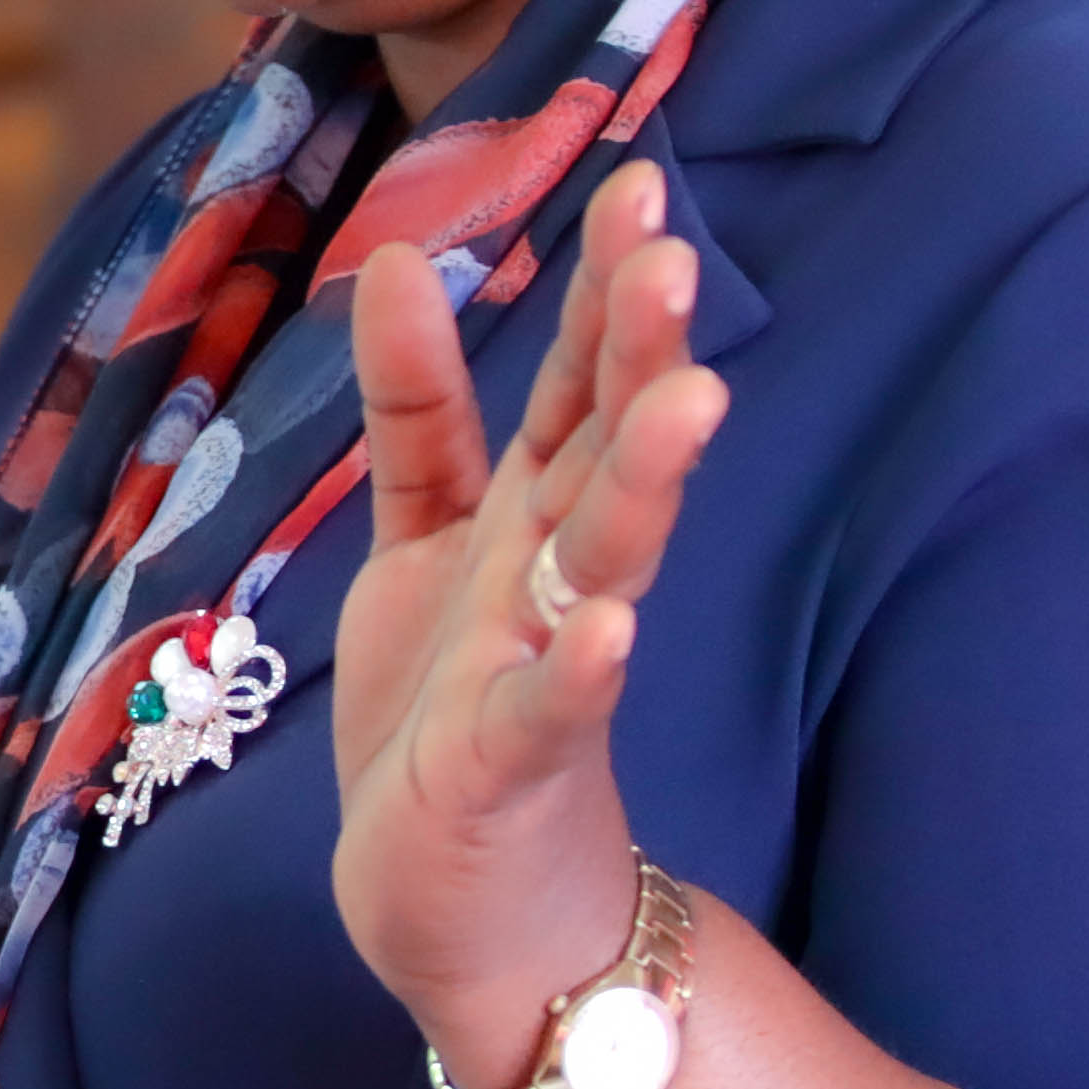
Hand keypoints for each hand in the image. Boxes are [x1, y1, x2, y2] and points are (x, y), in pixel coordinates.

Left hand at [329, 159, 725, 1088]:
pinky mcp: (511, 766)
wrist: (462, 902)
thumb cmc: (449, 708)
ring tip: (689, 402)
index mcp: (538, 516)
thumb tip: (400, 262)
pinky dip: (577, 668)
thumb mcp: (423, 536)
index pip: (584, 386)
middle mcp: (559, 579)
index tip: (641, 187)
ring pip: (603, 562)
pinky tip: (606, 626)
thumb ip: (420, 409)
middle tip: (674, 256)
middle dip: (642, 358)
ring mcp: (545, 669)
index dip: (608, 293)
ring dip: (642, 485)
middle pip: (610, 451)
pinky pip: (547, 708)